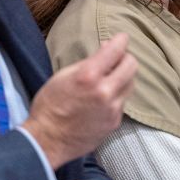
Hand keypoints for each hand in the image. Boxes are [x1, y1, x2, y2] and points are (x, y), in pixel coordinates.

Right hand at [22, 34, 136, 167]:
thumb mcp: (63, 75)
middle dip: (125, 58)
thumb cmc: (49, 105)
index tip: (121, 38)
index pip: (116, 50)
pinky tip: (103, 98)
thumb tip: (106, 49)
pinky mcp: (115, 122)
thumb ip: (88, 62)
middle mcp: (105, 92)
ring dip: (122, 77)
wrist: (47, 140)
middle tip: (115, 59)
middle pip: (132, 65)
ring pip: (130, 84)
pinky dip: (116, 96)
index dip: (120, 40)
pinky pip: (122, 102)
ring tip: (109, 78)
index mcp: (89, 76)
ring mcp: (113, 109)